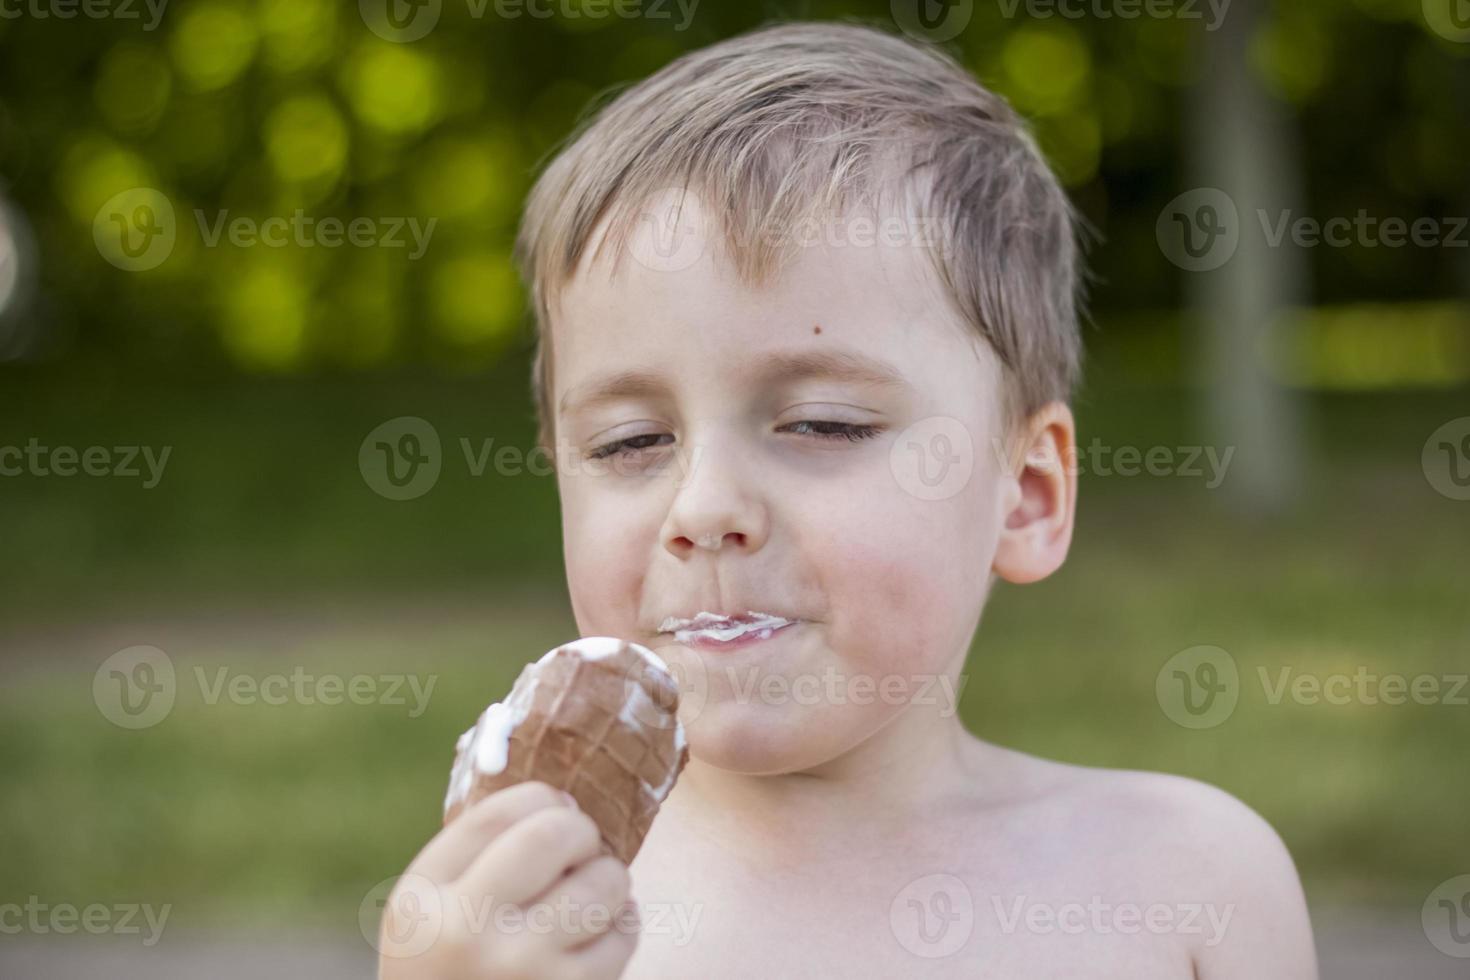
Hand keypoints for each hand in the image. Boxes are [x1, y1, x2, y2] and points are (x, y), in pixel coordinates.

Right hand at [377, 781, 639, 979]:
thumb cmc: (450, 972)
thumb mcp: (430, 914)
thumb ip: (475, 856)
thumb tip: (562, 799)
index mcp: (423, 899)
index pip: (496, 813)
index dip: (541, 798)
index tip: (556, 807)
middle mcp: (467, 931)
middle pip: (552, 834)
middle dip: (581, 831)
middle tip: (581, 848)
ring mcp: (522, 967)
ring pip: (602, 881)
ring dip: (609, 878)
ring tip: (592, 892)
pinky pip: (623, 933)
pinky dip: (621, 924)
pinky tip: (598, 934)